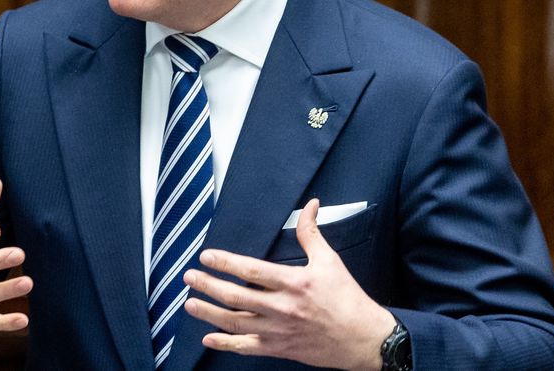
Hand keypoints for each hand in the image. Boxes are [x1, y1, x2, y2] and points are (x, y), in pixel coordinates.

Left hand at [183, 198, 394, 370]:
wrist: (364, 339)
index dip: (225, 263)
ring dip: (209, 314)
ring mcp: (279, 331)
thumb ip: (311, 233)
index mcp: (293, 283)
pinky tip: (208, 338)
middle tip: (188, 278)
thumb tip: (310, 205)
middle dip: (208, 286)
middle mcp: (283, 308)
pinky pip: (247, 348)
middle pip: (236, 298)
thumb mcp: (330, 262)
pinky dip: (225, 344)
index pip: (251, 271)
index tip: (206, 257)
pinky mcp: (280, 348)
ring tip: (190, 304)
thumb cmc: (348, 299)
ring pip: (236, 324)